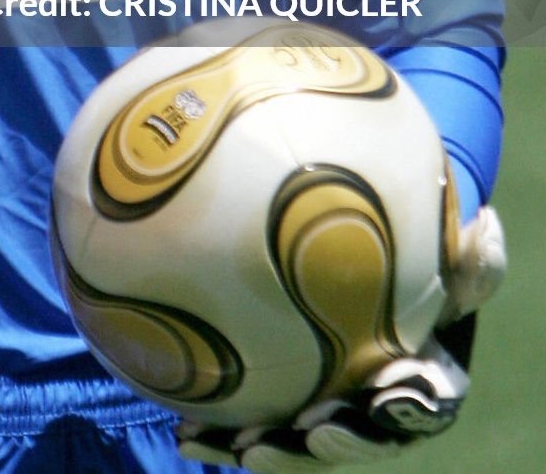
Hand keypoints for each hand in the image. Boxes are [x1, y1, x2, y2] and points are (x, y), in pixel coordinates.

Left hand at [176, 205, 505, 471]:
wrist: (364, 272)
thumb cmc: (409, 268)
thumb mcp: (443, 263)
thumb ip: (469, 257)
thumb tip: (488, 224)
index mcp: (415, 385)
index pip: (402, 414)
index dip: (373, 423)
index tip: (339, 414)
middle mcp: (368, 406)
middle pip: (345, 441)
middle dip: (313, 450)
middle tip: (280, 441)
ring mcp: (325, 408)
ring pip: (294, 445)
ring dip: (263, 452)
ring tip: (229, 447)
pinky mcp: (281, 403)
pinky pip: (253, 426)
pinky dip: (221, 437)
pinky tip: (186, 433)